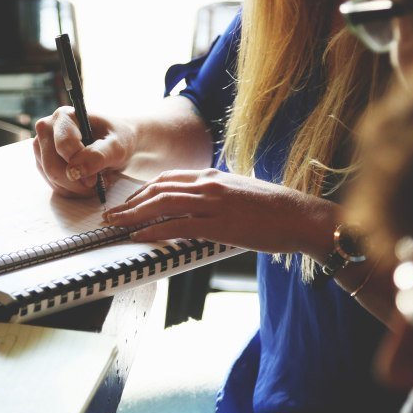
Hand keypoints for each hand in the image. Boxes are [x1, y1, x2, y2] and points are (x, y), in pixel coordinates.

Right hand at [33, 106, 135, 197]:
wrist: (115, 142)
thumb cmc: (117, 138)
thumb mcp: (117, 146)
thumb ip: (99, 156)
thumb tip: (75, 170)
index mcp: (64, 116)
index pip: (63, 146)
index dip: (80, 165)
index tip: (97, 178)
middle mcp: (47, 129)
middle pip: (52, 166)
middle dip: (77, 182)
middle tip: (98, 182)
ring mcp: (42, 147)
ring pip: (52, 179)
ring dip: (77, 187)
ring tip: (96, 179)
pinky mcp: (43, 163)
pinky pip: (54, 185)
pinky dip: (73, 190)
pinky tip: (87, 182)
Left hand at [103, 168, 334, 254]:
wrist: (301, 216)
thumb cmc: (273, 208)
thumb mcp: (238, 192)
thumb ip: (215, 195)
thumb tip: (197, 206)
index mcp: (212, 176)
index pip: (167, 179)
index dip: (142, 191)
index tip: (129, 202)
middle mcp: (208, 184)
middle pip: (158, 189)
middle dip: (130, 202)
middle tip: (111, 215)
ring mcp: (212, 202)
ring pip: (162, 204)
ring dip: (133, 215)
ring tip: (116, 225)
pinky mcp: (219, 223)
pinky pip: (177, 226)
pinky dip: (154, 231)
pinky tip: (139, 237)